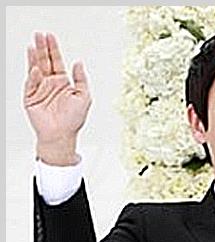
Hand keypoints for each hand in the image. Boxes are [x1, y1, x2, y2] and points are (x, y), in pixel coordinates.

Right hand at [23, 32, 91, 150]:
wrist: (62, 135)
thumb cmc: (73, 120)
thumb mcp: (84, 97)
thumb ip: (81, 79)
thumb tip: (78, 62)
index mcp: (63, 83)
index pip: (57, 61)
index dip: (54, 49)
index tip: (51, 36)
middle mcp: (50, 84)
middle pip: (45, 61)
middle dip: (42, 48)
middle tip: (39, 34)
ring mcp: (40, 90)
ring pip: (35, 69)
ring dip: (34, 56)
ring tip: (33, 44)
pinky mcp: (31, 97)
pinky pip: (31, 84)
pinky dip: (33, 76)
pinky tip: (36, 69)